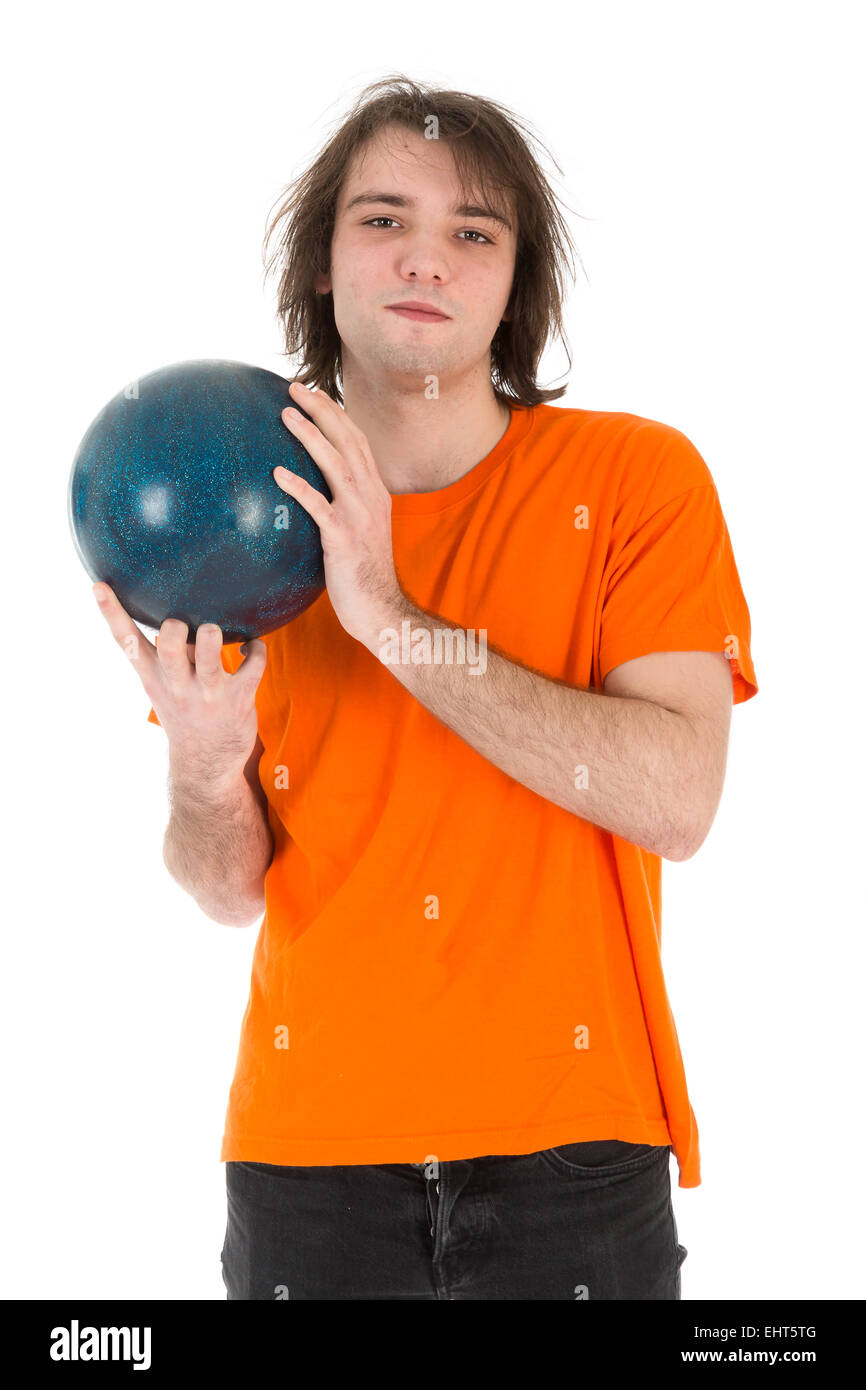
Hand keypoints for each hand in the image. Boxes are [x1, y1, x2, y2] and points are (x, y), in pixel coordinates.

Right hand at [92, 584, 266, 791]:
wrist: (206, 764)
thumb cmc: (185, 712)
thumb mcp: (164, 687)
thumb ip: (167, 652)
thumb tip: (177, 609)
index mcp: (153, 676)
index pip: (125, 642)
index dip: (111, 613)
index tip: (99, 585)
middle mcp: (177, 684)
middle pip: (168, 647)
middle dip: (174, 628)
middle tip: (181, 624)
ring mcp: (208, 693)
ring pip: (210, 654)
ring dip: (212, 635)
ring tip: (215, 632)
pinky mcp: (238, 699)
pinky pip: (252, 665)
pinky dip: (256, 649)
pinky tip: (250, 648)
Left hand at [275, 381, 403, 643]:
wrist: (380, 610)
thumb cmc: (361, 575)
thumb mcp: (357, 533)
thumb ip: (340, 508)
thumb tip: (308, 495)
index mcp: (375, 492)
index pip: (357, 442)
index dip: (337, 414)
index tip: (315, 392)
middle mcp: (371, 497)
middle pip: (348, 441)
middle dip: (323, 410)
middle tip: (295, 387)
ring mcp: (360, 516)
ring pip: (337, 464)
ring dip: (311, 436)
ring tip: (286, 414)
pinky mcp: (343, 539)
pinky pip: (319, 506)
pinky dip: (299, 486)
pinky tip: (277, 472)